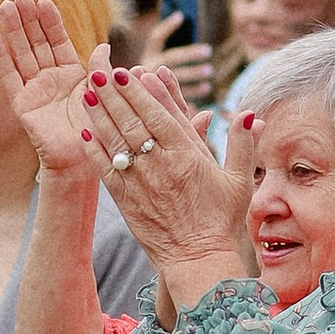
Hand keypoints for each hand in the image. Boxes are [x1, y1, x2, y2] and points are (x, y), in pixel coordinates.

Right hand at [0, 0, 105, 179]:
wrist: (83, 161)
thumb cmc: (97, 131)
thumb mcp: (103, 94)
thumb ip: (100, 70)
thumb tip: (103, 45)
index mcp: (72, 74)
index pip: (58, 41)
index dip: (51, 22)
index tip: (44, 1)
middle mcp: (51, 79)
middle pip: (36, 43)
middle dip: (28, 19)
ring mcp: (35, 90)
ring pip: (22, 54)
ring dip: (13, 30)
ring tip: (5, 6)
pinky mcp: (22, 105)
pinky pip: (10, 77)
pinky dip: (1, 57)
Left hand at [80, 58, 248, 284]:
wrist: (198, 261)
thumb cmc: (221, 221)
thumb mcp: (239, 180)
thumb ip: (243, 144)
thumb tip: (249, 113)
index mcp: (188, 156)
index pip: (160, 115)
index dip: (143, 92)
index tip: (131, 72)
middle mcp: (161, 165)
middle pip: (133, 121)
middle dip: (115, 94)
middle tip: (101, 72)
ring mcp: (141, 182)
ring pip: (116, 140)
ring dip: (100, 114)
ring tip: (88, 91)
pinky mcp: (126, 200)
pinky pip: (106, 169)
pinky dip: (94, 149)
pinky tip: (85, 132)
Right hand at [137, 21, 215, 103]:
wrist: (141, 107)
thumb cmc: (157, 79)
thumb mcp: (160, 62)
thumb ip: (172, 50)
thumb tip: (186, 22)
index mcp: (147, 57)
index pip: (156, 38)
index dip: (168, 27)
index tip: (182, 15)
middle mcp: (147, 70)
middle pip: (171, 59)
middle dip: (190, 54)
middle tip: (208, 50)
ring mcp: (153, 87)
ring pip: (176, 78)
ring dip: (194, 73)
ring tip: (209, 70)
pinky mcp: (161, 102)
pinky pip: (180, 96)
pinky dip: (194, 90)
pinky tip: (206, 87)